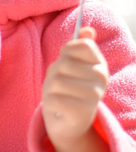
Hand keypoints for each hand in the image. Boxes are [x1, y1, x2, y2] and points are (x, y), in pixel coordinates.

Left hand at [42, 26, 108, 146]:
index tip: (66, 61)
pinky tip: (58, 108)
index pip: (83, 45)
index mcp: (100, 65)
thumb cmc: (67, 88)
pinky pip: (54, 99)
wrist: (68, 121)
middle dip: (54, 72)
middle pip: (65, 63)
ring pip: (57, 81)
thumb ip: (78, 46)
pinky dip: (50, 103)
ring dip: (50, 88)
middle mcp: (101, 80)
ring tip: (58, 95)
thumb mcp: (70, 64)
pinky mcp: (82, 113)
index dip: (67, 50)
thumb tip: (88, 29)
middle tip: (60, 84)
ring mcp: (94, 97)